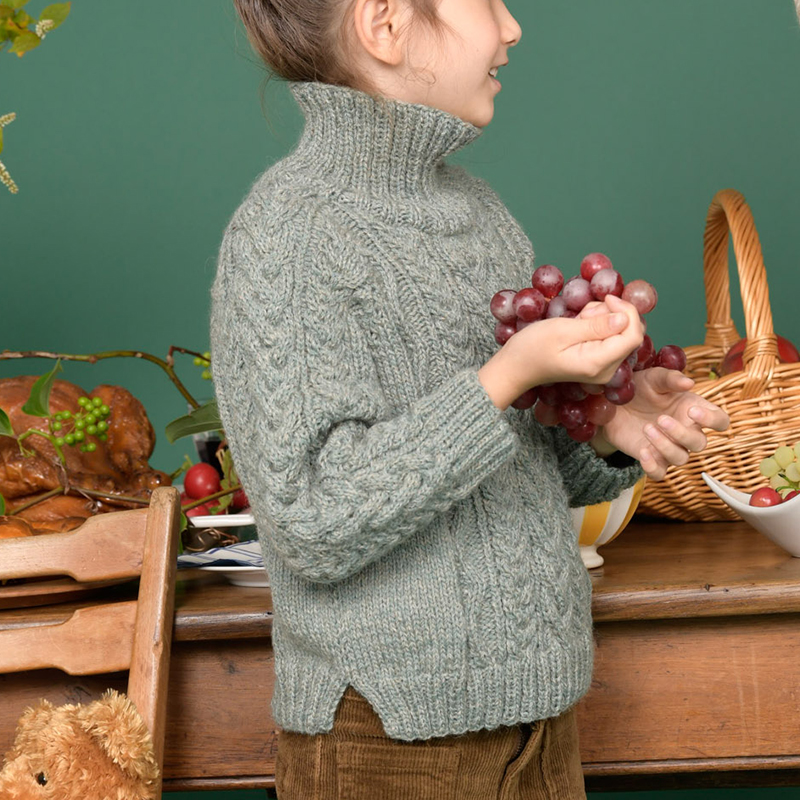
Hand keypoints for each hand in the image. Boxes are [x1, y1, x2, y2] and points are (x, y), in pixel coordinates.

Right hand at [479, 295, 643, 408]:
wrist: (515, 367)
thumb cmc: (532, 348)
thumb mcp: (562, 330)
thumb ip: (596, 325)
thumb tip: (624, 318)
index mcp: (598, 364)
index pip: (632, 335)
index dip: (627, 312)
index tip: (606, 298)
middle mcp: (606, 370)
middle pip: (628, 334)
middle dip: (612, 314)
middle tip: (584, 312)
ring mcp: (602, 368)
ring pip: (619, 334)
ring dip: (602, 318)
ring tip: (578, 319)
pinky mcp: (597, 363)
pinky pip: (608, 339)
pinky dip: (597, 325)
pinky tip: (579, 325)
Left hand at [597, 367, 730, 479]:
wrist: (613, 404)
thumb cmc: (640, 388)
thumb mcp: (653, 378)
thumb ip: (670, 379)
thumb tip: (689, 383)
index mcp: (693, 409)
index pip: (720, 421)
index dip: (713, 420)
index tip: (692, 412)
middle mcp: (686, 431)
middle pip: (699, 443)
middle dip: (682, 434)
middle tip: (660, 419)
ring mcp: (669, 447)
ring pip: (680, 458)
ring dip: (665, 446)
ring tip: (646, 428)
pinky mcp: (651, 458)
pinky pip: (659, 473)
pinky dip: (653, 467)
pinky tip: (643, 452)